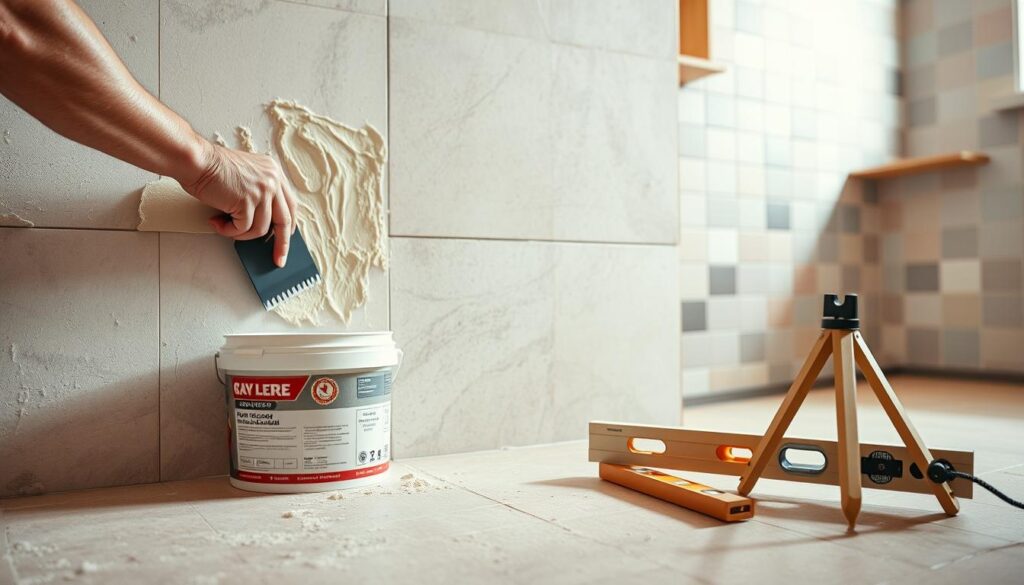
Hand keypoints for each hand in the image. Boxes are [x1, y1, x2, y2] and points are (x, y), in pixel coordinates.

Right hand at [183, 142, 297, 267]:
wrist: (196, 161)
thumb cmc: (213, 169)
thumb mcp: (248, 176)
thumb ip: (260, 194)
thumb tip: (265, 224)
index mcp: (274, 173)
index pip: (290, 206)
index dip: (288, 226)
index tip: (286, 240)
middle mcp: (272, 180)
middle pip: (284, 221)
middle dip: (282, 245)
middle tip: (278, 259)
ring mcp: (262, 191)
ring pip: (260, 229)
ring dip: (240, 233)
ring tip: (224, 225)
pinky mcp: (247, 201)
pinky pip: (242, 229)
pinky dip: (228, 231)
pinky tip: (217, 222)